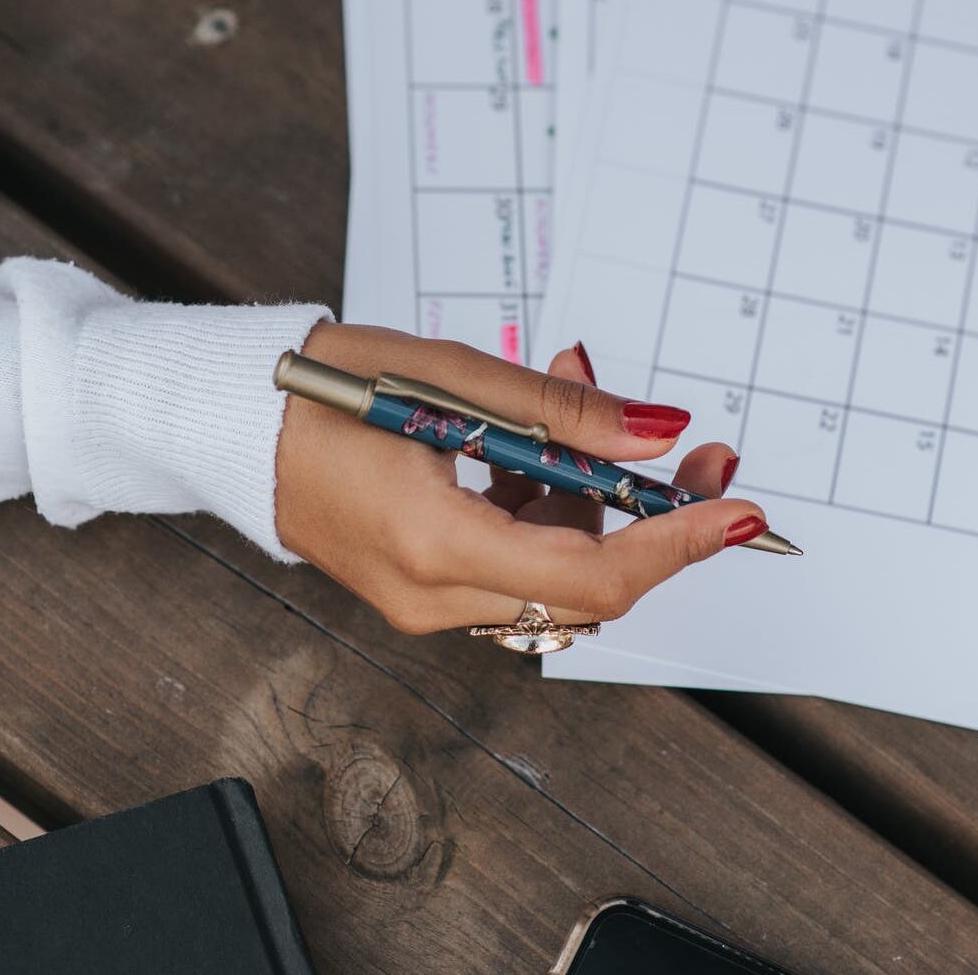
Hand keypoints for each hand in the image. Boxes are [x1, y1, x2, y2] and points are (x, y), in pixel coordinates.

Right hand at [275, 323, 766, 633]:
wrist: (235, 424)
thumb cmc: (321, 390)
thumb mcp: (448, 375)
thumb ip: (561, 413)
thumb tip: (658, 436)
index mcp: (435, 544)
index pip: (594, 574)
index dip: (680, 544)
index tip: (742, 511)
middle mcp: (435, 595)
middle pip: (590, 589)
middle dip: (656, 522)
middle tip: (700, 455)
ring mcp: (429, 602)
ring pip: (559, 577)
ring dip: (596, 500)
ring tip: (575, 396)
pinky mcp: (428, 589)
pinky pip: (520, 566)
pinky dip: (550, 509)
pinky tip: (535, 443)